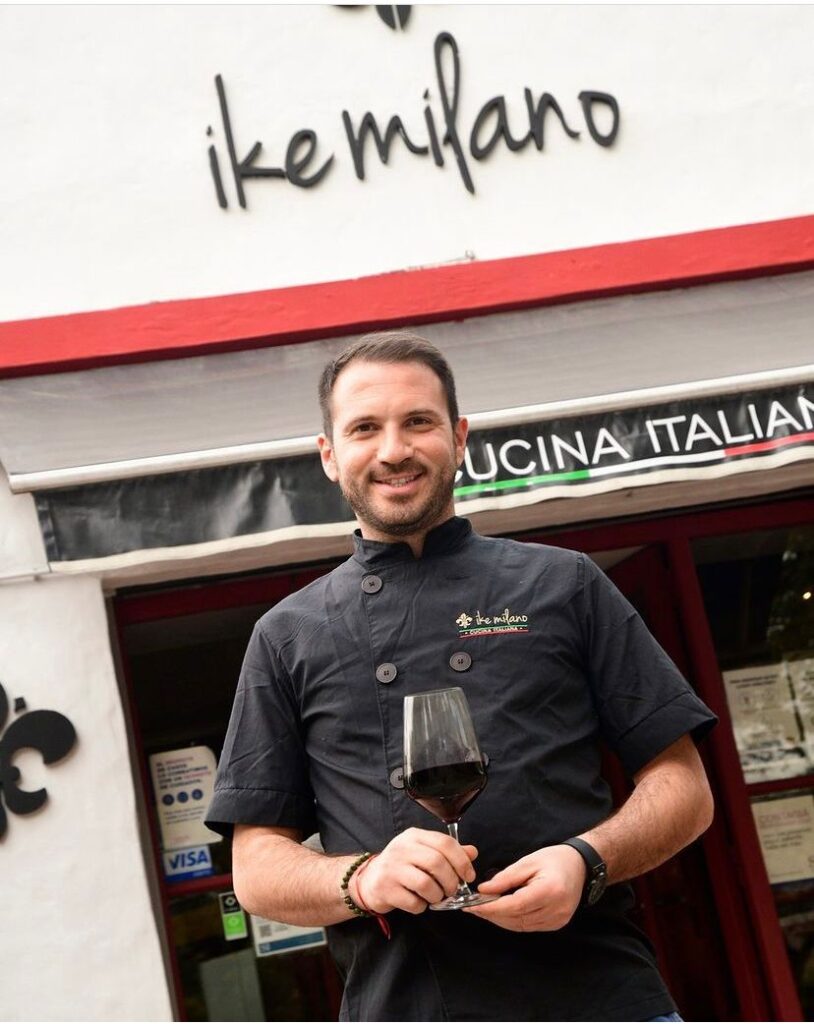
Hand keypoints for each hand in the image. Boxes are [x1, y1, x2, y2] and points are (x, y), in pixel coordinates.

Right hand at [353, 827, 476, 914]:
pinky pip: (413, 903)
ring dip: (437, 896)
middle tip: (452, 890)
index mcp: (414, 836)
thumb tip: (472, 852)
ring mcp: (392, 868)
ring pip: (426, 884)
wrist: (369, 880)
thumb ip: (448, 852)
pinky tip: (418, 902)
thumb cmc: (402, 866)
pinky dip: (421, 906)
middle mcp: (402, 848)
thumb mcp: (423, 852)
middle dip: (451, 881)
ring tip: (435, 897)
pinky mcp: (385, 889)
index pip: (444, 843)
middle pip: (437, 863)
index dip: (462, 860)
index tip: (469, 875)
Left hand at [464, 844, 584, 930]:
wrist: (579, 866)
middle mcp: (556, 909)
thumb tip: (483, 890)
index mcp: (549, 890)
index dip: (492, 908)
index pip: (515, 905)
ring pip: (521, 926)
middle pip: (516, 918)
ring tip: (485, 909)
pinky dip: (513, 921)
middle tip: (474, 907)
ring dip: (501, 919)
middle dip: (492, 914)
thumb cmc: (554, 859)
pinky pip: (529, 927)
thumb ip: (505, 878)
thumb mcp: (528, 862)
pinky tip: (502, 912)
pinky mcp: (557, 924)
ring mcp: (558, 920)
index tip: (473, 906)